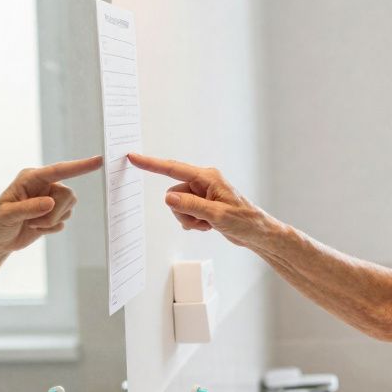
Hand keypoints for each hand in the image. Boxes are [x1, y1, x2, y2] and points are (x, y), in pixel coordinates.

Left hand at [0, 155, 102, 254]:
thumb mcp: (6, 215)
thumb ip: (28, 208)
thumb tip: (50, 202)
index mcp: (31, 178)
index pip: (58, 170)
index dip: (79, 166)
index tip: (98, 161)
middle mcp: (43, 185)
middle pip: (68, 194)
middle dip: (54, 213)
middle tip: (34, 222)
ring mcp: (50, 199)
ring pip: (69, 208)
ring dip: (51, 222)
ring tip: (31, 224)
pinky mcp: (54, 213)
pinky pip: (65, 220)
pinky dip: (51, 228)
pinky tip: (35, 228)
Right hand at [127, 153, 267, 246]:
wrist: (256, 233)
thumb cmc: (244, 221)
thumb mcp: (216, 215)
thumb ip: (191, 206)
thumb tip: (168, 198)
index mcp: (208, 177)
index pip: (173, 169)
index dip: (152, 164)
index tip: (134, 157)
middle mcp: (203, 182)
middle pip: (173, 194)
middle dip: (182, 211)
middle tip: (201, 221)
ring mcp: (202, 194)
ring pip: (177, 205)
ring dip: (188, 219)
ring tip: (207, 224)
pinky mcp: (202, 204)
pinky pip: (184, 212)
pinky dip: (192, 222)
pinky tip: (208, 226)